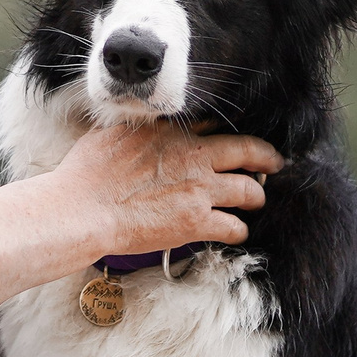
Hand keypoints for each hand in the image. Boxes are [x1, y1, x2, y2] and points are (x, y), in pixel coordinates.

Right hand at [52, 120, 283, 256]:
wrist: (83, 208)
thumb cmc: (87, 172)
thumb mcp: (110, 133)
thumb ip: (134, 129)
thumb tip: (133, 124)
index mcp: (172, 131)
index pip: (214, 124)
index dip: (228, 130)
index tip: (235, 135)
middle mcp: (194, 156)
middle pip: (246, 150)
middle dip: (265, 157)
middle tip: (274, 162)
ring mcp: (199, 190)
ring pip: (248, 190)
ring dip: (255, 196)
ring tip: (256, 200)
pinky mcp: (197, 222)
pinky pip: (233, 226)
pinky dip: (238, 230)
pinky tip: (236, 232)